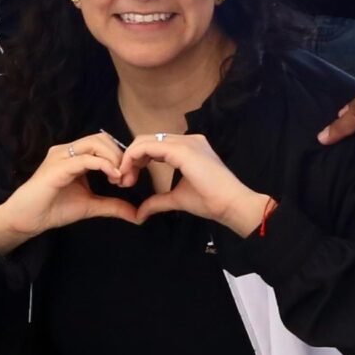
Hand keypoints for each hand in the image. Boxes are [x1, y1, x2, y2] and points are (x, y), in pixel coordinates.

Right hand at [0, 132, 141, 256]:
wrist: (28, 219)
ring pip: (95, 144)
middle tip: (126, 179)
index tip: (128, 179)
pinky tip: (113, 178)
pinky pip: (85, 159)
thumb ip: (112, 205)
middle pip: (101, 139)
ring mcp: (61, 156)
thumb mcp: (90, 205)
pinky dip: (104, 166)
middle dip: (119, 156)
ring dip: (113, 159)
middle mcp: (66, 151)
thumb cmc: (54, 209)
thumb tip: (137, 214)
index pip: (102, 143)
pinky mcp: (58, 167)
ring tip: (119, 179)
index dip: (119, 157)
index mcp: (73, 156)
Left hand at [122, 131, 269, 233]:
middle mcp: (187, 140)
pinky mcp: (182, 149)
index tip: (129, 180)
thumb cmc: (211, 201)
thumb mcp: (178, 199)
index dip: (138, 160)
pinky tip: (129, 173)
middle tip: (123, 180)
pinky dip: (134, 158)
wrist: (232, 205)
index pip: (154, 145)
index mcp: (188, 148)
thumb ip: (158, 201)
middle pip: (147, 140)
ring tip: (125, 179)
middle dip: (130, 159)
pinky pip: (149, 147)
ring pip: (145, 141)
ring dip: (130, 159)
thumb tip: (140, 214)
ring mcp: (185, 142)